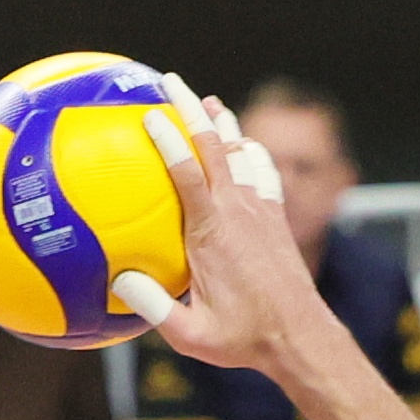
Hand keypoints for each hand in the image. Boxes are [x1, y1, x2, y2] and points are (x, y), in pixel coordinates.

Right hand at [113, 77, 320, 374]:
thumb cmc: (243, 338)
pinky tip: (246, 146)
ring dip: (223, 123)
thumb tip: (119, 280)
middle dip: (191, 108)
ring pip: (240, 151)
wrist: (299, 336)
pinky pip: (263, 172)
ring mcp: (260, 210)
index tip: (149, 114)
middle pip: (214, 144)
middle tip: (172, 81)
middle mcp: (238, 210)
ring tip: (208, 101)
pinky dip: (252, 152)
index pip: (188, 171)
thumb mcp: (189, 334)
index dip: (169, 139)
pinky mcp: (275, 217)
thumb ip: (152, 307)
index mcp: (212, 232)